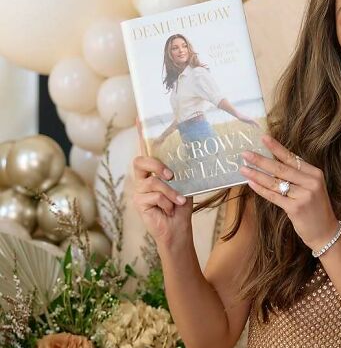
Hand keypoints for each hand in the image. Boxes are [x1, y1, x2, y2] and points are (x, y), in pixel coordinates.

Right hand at [132, 118, 192, 247]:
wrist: (179, 229)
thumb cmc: (181, 206)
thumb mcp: (186, 184)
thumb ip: (184, 170)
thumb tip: (195, 152)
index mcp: (153, 171)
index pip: (145, 149)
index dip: (141, 134)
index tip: (140, 118)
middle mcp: (142, 178)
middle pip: (140, 161)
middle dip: (157, 165)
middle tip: (171, 175)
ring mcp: (139, 190)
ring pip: (154, 183)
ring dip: (172, 193)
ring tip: (179, 202)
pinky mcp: (138, 203)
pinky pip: (155, 197)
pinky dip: (168, 204)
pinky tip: (169, 211)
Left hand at [239, 134, 338, 251]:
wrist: (325, 232)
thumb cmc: (315, 209)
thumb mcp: (312, 188)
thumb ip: (297, 176)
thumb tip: (273, 163)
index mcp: (315, 173)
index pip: (292, 158)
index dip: (277, 147)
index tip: (263, 138)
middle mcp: (311, 182)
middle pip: (281, 168)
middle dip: (261, 160)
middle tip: (245, 153)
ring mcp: (304, 195)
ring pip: (275, 182)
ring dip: (257, 174)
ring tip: (243, 168)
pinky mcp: (295, 208)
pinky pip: (274, 196)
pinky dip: (261, 189)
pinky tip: (251, 183)